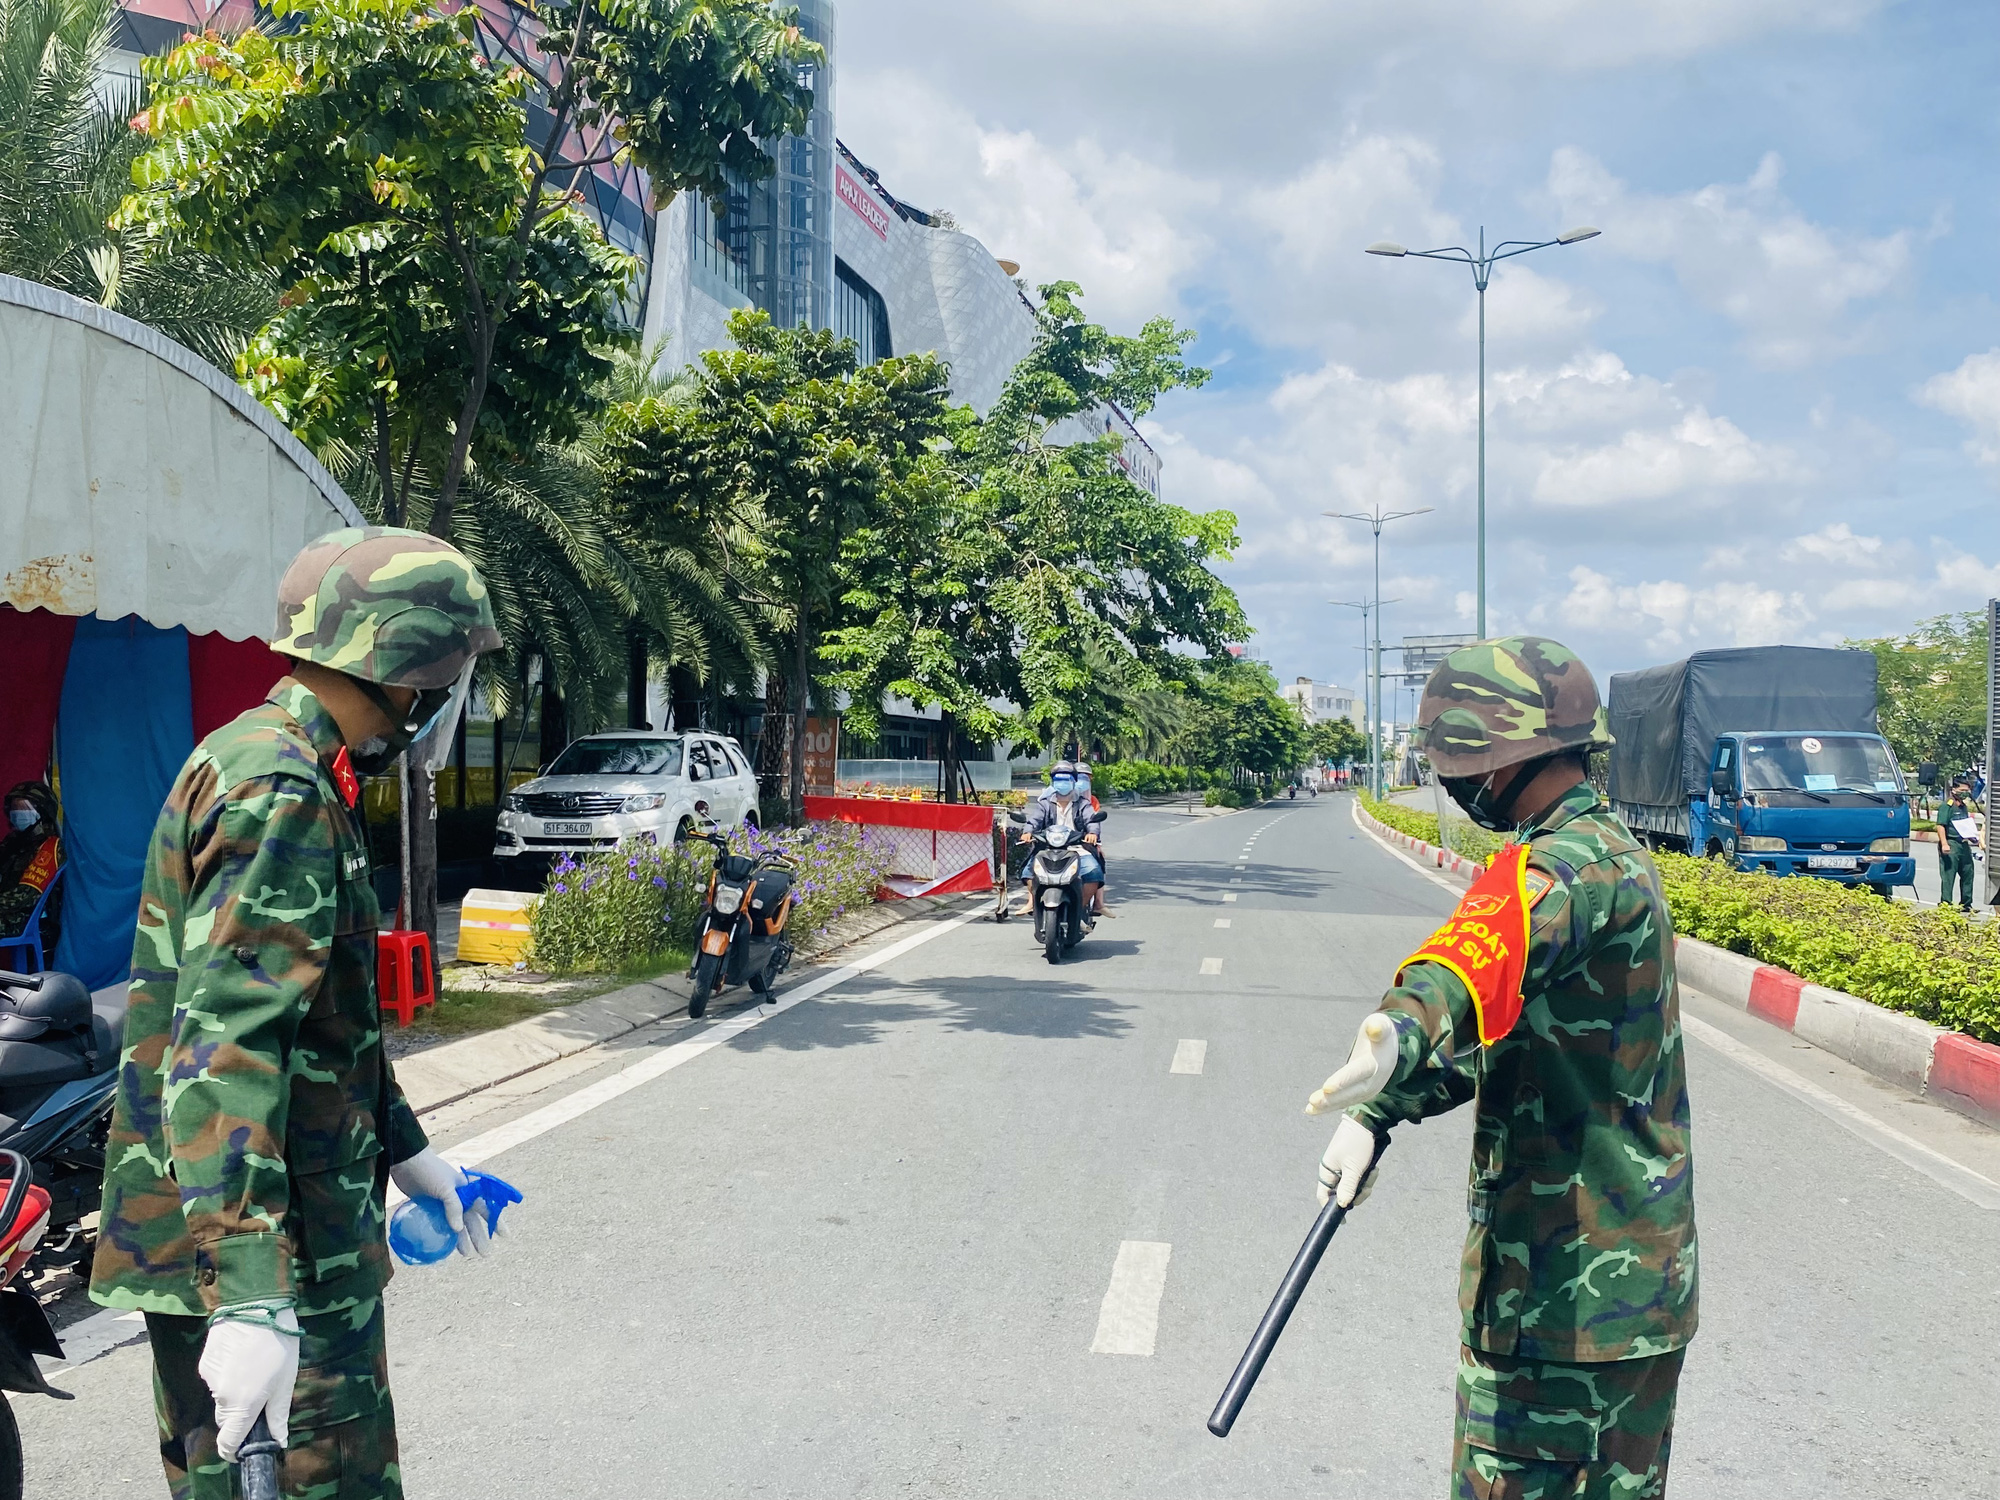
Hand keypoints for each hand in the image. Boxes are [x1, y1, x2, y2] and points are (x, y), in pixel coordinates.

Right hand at [201, 1308, 299, 1459]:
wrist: (256, 1305)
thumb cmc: (279, 1343)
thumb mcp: (286, 1380)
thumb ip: (278, 1414)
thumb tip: (279, 1440)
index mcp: (243, 1404)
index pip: (228, 1442)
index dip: (234, 1450)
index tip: (242, 1449)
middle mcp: (222, 1395)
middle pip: (226, 1420)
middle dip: (240, 1417)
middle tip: (260, 1396)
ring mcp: (210, 1379)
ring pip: (221, 1399)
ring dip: (234, 1394)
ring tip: (254, 1369)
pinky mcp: (205, 1363)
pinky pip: (215, 1380)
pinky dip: (227, 1376)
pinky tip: (241, 1357)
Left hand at [390, 1148, 491, 1256]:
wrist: (407, 1163)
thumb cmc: (430, 1171)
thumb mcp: (445, 1187)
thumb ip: (453, 1207)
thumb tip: (458, 1230)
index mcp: (468, 1190)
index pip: (485, 1208)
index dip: (495, 1222)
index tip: (504, 1236)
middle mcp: (459, 1198)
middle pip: (472, 1221)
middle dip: (479, 1236)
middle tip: (485, 1254)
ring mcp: (444, 1204)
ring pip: (457, 1225)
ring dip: (463, 1239)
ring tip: (467, 1254)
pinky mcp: (431, 1208)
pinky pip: (442, 1224)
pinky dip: (445, 1235)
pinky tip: (447, 1246)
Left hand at [1305, 1013, 1399, 1114]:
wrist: (1391, 1050)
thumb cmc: (1381, 1032)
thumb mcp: (1381, 1025)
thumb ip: (1378, 1027)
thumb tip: (1374, 1029)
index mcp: (1376, 1064)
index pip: (1358, 1073)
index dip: (1343, 1080)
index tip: (1326, 1087)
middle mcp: (1372, 1082)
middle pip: (1351, 1091)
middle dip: (1332, 1098)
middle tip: (1313, 1101)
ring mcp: (1367, 1091)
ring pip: (1345, 1100)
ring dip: (1327, 1106)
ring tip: (1309, 1109)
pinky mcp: (1359, 1094)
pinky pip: (1343, 1102)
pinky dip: (1328, 1107)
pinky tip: (1311, 1110)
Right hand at [1317, 1116, 1384, 1207]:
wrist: (1367, 1122)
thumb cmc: (1357, 1144)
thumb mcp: (1353, 1168)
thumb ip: (1347, 1187)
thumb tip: (1342, 1205)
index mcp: (1327, 1171)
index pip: (1324, 1196)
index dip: (1332, 1208)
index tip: (1344, 1220)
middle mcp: (1333, 1171)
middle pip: (1342, 1194)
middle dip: (1357, 1193)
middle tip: (1368, 1187)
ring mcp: (1344, 1168)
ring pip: (1354, 1187)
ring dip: (1365, 1184)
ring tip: (1374, 1173)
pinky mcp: (1354, 1164)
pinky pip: (1360, 1178)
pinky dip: (1367, 1177)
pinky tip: (1375, 1169)